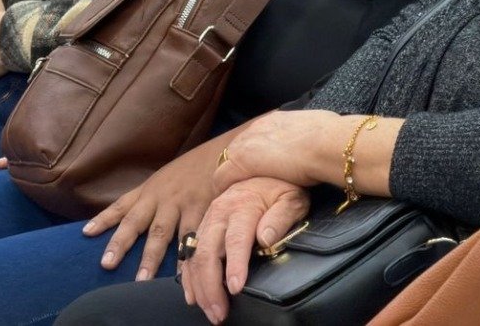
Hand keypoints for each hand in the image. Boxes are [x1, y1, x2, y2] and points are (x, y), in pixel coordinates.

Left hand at [82, 137, 228, 282]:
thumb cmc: (194, 169)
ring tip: (142, 280)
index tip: (86, 233)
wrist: (225, 152)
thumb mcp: (167, 178)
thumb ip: (152, 197)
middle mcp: (160, 197)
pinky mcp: (201, 209)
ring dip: (150, 258)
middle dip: (120, 244)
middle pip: (135, 223)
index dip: (104, 219)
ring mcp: (179, 203)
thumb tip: (135, 215)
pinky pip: (191, 236)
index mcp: (149, 190)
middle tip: (106, 264)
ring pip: (160, 233)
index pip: (122, 205)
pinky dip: (185, 256)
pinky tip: (182, 273)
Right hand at [179, 177, 310, 323]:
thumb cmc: (281, 187)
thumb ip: (280, 217)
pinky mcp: (204, 224)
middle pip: (208, 251)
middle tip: (220, 312)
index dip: (234, 264)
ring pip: (196, 255)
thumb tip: (266, 237)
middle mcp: (220, 211)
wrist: (264, 169)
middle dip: (211, 285)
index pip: (236, 238)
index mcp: (242, 205)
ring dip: (199, 286)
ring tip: (210, 310)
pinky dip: (189, 275)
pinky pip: (190, 252)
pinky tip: (193, 294)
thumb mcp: (291, 198)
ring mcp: (209, 219)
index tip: (235, 287)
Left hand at [211, 110, 351, 193]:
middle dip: (239, 165)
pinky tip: (228, 198)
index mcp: (275, 120)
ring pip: (227, 161)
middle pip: (237, 147)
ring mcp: (248, 143)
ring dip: (231, 176)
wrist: (327, 144)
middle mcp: (258, 128)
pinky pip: (223, 176)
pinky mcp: (243, 161)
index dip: (255, 155)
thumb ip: (311, 136)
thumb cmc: (333, 140)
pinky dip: (224, 188)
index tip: (260, 168)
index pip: (255, 138)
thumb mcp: (319, 131)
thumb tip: (319, 140)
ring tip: (233, 193)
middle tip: (244, 183)